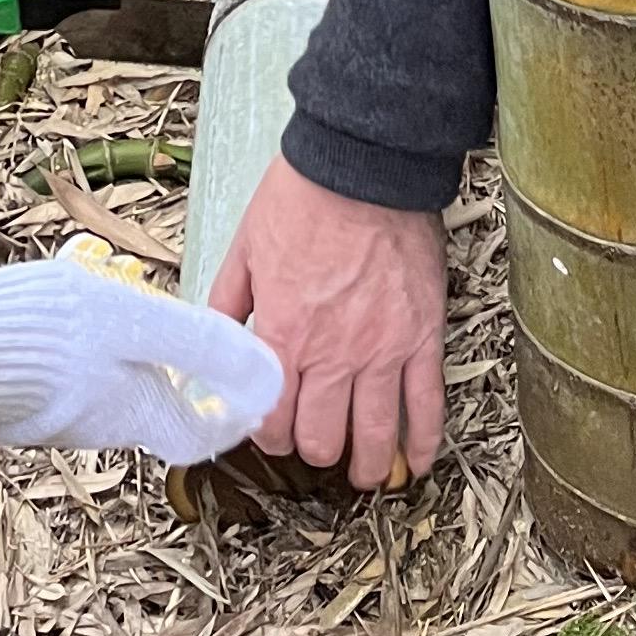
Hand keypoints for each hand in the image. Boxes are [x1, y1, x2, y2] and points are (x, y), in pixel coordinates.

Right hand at [0, 240, 285, 463]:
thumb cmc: (52, 332)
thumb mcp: (137, 320)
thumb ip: (199, 342)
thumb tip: (261, 370)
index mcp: (138, 415)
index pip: (200, 434)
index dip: (230, 413)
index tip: (244, 388)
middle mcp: (104, 427)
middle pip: (155, 405)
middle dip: (170, 367)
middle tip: (169, 319)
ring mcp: (63, 418)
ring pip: (110, 386)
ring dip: (120, 346)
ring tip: (108, 291)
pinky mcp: (30, 400)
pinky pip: (71, 375)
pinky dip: (81, 345)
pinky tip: (65, 304)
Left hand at [210, 158, 448, 491]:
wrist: (364, 163)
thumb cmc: (303, 198)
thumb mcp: (244, 249)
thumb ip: (225, 308)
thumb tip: (207, 350)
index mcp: (284, 334)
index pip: (273, 420)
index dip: (269, 435)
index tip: (273, 430)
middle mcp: (333, 354)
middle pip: (322, 439)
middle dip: (313, 448)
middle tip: (314, 440)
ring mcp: (384, 350)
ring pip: (373, 437)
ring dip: (364, 465)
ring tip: (361, 472)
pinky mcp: (423, 337)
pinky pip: (427, 406)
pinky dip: (421, 444)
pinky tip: (413, 462)